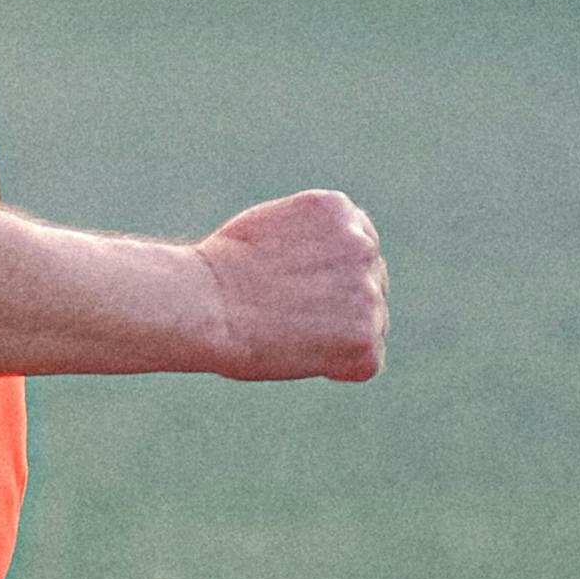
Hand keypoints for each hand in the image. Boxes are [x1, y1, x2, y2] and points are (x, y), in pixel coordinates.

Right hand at [193, 188, 388, 383]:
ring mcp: (368, 292)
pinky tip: (300, 354)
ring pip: (372, 324)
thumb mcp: (271, 227)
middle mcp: (364, 246)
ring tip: (290, 334)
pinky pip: (366, 362)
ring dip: (341, 336)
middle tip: (293, 318)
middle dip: (344, 305)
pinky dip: (338, 367)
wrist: (207, 304)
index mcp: (340, 211)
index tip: (305, 291)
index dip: (333, 276)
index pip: (359, 248)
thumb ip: (310, 239)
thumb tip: (326, 266)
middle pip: (371, 285)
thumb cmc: (220, 271)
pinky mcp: (364, 339)